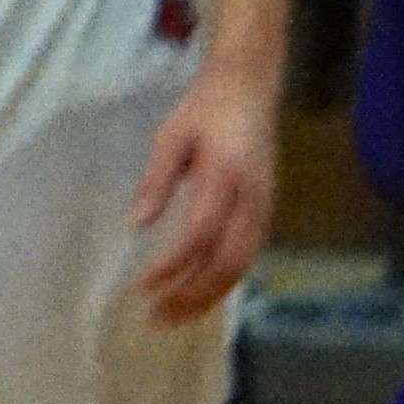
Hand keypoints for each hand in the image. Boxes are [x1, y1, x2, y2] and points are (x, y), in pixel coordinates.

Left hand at [129, 64, 276, 324]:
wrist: (250, 87)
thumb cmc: (205, 109)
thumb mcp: (171, 135)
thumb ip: (156, 181)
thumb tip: (137, 225)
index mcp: (225, 176)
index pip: (200, 236)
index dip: (173, 266)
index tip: (144, 286)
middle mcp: (251, 200)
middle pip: (227, 263)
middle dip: (193, 295)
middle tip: (158, 317)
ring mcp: (264, 209)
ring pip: (241, 267)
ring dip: (209, 296)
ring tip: (175, 316)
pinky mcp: (265, 212)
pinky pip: (247, 257)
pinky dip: (223, 282)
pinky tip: (199, 294)